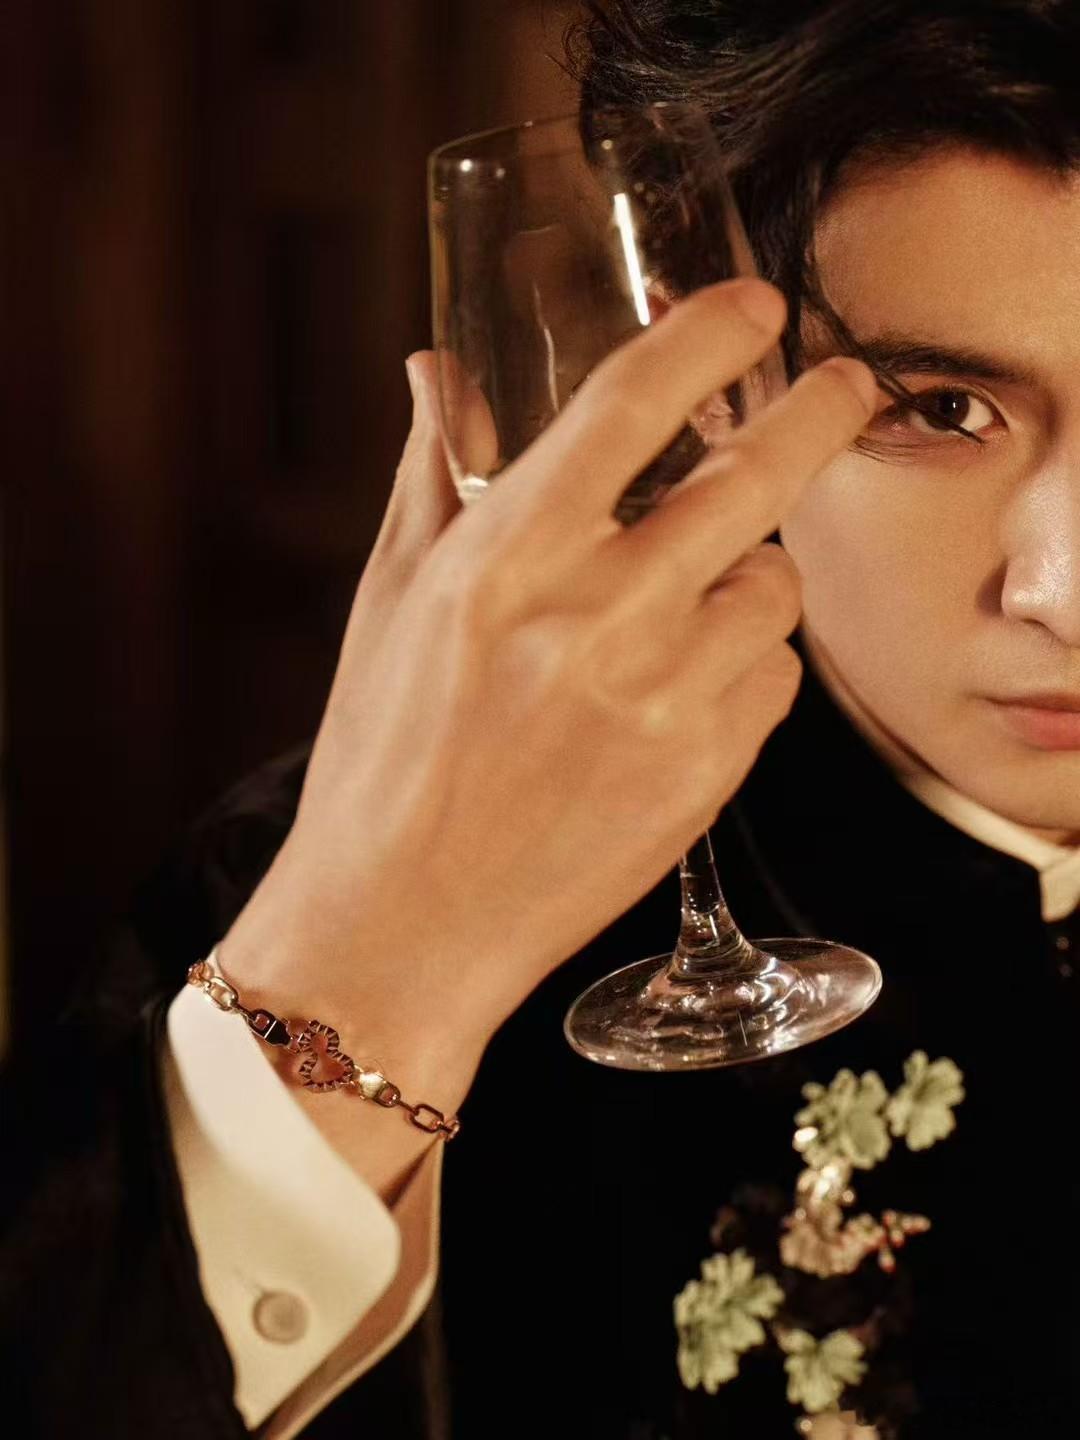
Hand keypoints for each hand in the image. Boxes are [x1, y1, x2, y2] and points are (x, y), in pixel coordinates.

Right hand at [221, 279, 876, 1182]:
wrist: (406, 920)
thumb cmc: (385, 757)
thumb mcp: (391, 601)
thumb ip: (433, 472)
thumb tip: (435, 371)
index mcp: (506, 557)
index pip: (631, 401)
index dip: (709, 334)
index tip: (750, 308)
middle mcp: (595, 615)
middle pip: (754, 477)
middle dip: (819, 409)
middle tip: (844, 384)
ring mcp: (662, 697)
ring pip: (774, 584)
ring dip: (753, 570)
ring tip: (695, 598)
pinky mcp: (707, 771)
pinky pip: (776, 679)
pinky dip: (750, 663)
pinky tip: (686, 684)